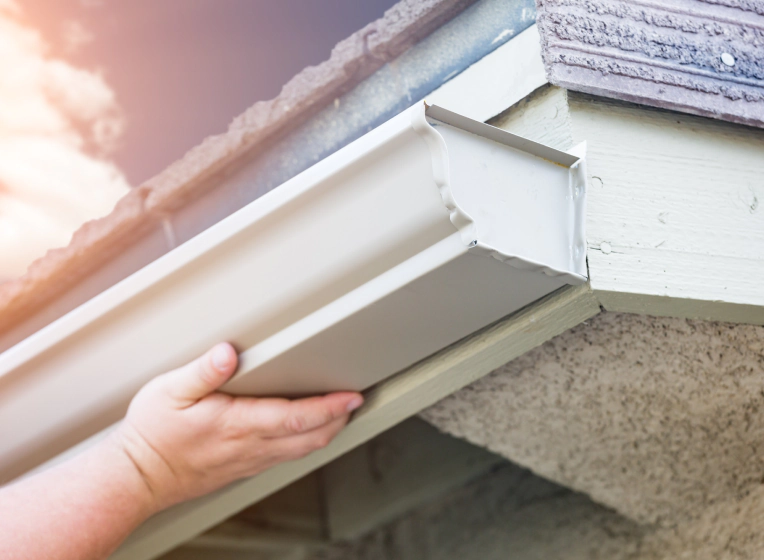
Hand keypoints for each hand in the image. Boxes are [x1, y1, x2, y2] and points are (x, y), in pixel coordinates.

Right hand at [112, 343, 362, 511]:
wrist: (136, 479)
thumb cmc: (151, 435)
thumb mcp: (168, 392)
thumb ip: (202, 371)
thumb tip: (228, 352)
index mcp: (237, 424)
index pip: (297, 417)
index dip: (330, 407)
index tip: (352, 395)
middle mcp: (249, 446)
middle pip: (310, 437)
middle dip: (339, 420)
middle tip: (355, 400)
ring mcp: (249, 461)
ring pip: (301, 450)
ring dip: (326, 432)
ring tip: (339, 412)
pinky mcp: (243, 468)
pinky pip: (285, 456)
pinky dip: (305, 441)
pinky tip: (304, 431)